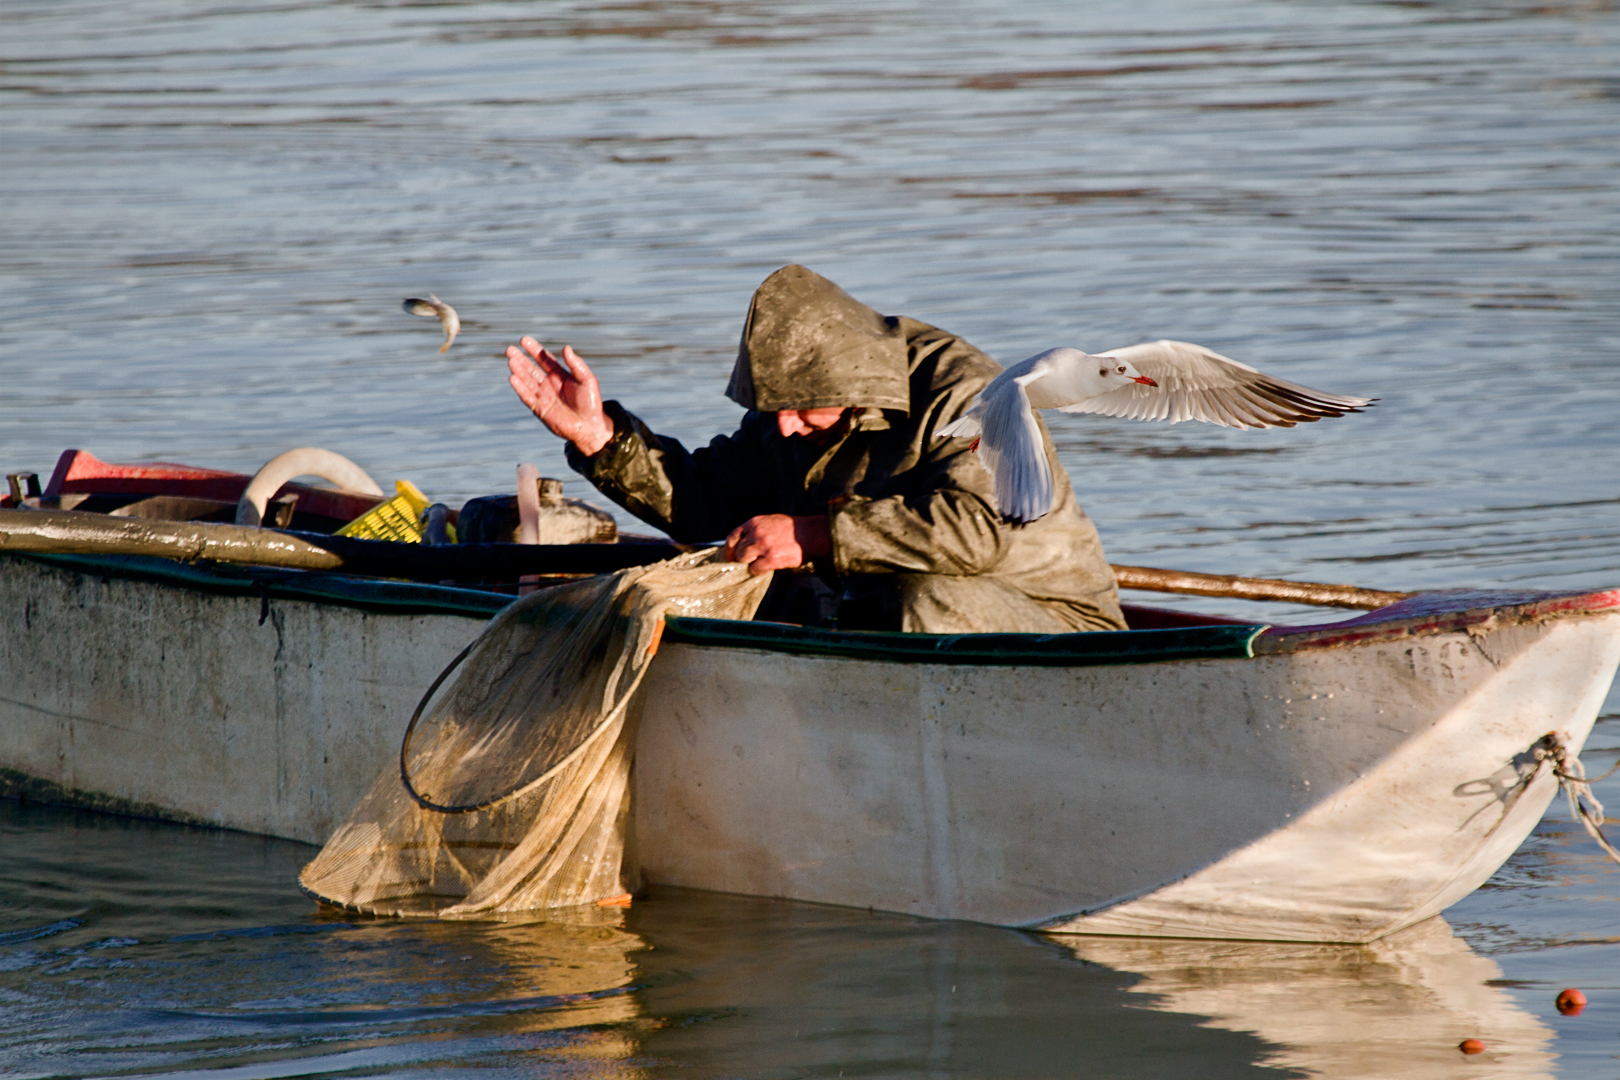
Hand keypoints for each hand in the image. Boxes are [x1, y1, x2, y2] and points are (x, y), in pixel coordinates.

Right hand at [506, 337, 615, 455]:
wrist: (590, 426)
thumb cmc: (591, 402)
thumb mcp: (586, 379)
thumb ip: (576, 364)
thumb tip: (566, 348)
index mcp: (560, 376)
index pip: (544, 359)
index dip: (534, 350)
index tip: (524, 340)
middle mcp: (550, 385)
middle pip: (532, 369)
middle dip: (521, 359)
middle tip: (509, 350)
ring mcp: (544, 397)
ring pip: (527, 381)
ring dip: (518, 371)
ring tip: (510, 361)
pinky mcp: (540, 409)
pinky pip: (528, 397)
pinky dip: (520, 388)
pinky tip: (513, 378)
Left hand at [724, 514, 832, 575]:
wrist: (811, 534)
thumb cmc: (793, 529)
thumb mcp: (771, 521)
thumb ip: (756, 529)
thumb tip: (743, 542)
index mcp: (755, 522)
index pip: (733, 536)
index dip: (729, 548)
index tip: (729, 556)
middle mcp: (757, 532)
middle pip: (738, 550)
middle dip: (741, 558)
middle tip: (749, 561)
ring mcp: (763, 545)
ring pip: (744, 559)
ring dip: (750, 564)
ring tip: (761, 562)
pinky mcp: (771, 558)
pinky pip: (756, 569)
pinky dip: (759, 571)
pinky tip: (767, 567)